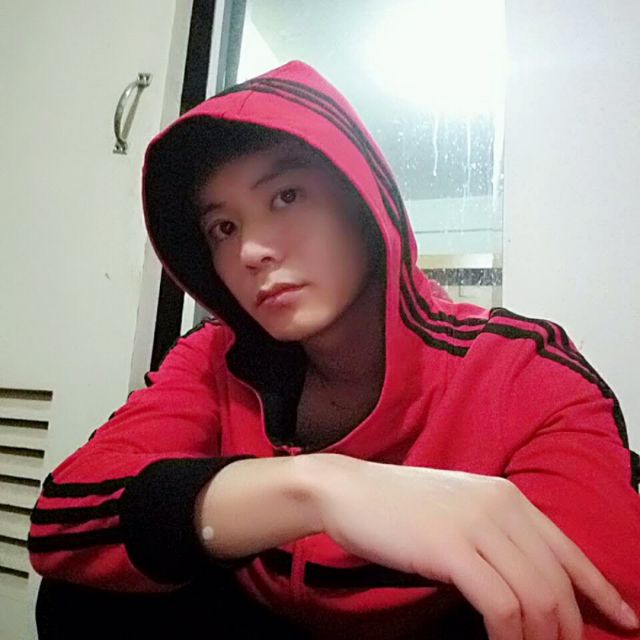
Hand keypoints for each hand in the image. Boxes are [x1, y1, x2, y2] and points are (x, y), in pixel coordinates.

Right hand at [307, 454, 638, 639]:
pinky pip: (502, 606)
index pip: (569, 550)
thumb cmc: (398, 505)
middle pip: (557, 582)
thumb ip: (494, 535)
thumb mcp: (457, 510)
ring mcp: (478, 525)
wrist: (349, 491)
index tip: (623, 620)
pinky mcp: (453, 548)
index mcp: (507, 496)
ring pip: (536, 598)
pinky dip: (510, 638)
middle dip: (568, 630)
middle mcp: (502, 506)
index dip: (601, 591)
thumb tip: (525, 582)